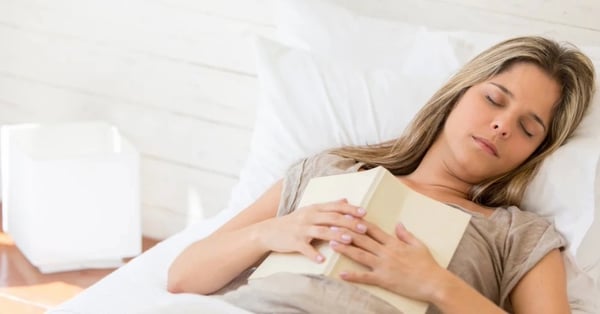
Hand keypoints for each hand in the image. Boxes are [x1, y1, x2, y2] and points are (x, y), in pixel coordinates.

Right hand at [256, 199, 368, 262]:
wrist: (269, 231)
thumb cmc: (294, 222)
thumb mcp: (310, 210)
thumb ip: (328, 206)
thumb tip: (346, 199)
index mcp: (315, 208)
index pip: (335, 206)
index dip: (350, 209)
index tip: (364, 213)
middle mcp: (309, 216)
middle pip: (332, 218)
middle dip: (348, 222)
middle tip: (363, 228)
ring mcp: (301, 229)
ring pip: (321, 231)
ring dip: (336, 235)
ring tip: (349, 241)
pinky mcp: (294, 241)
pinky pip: (305, 248)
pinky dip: (313, 254)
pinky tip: (322, 260)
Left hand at [330, 221, 447, 301]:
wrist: (435, 283)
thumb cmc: (428, 265)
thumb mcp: (418, 245)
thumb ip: (406, 234)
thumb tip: (398, 223)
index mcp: (394, 243)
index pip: (373, 229)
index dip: (358, 222)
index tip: (346, 216)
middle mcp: (386, 252)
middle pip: (362, 239)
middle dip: (345, 232)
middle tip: (331, 226)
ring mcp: (384, 266)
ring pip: (360, 255)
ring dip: (345, 249)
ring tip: (332, 243)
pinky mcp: (384, 280)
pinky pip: (366, 277)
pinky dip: (353, 276)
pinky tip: (341, 273)